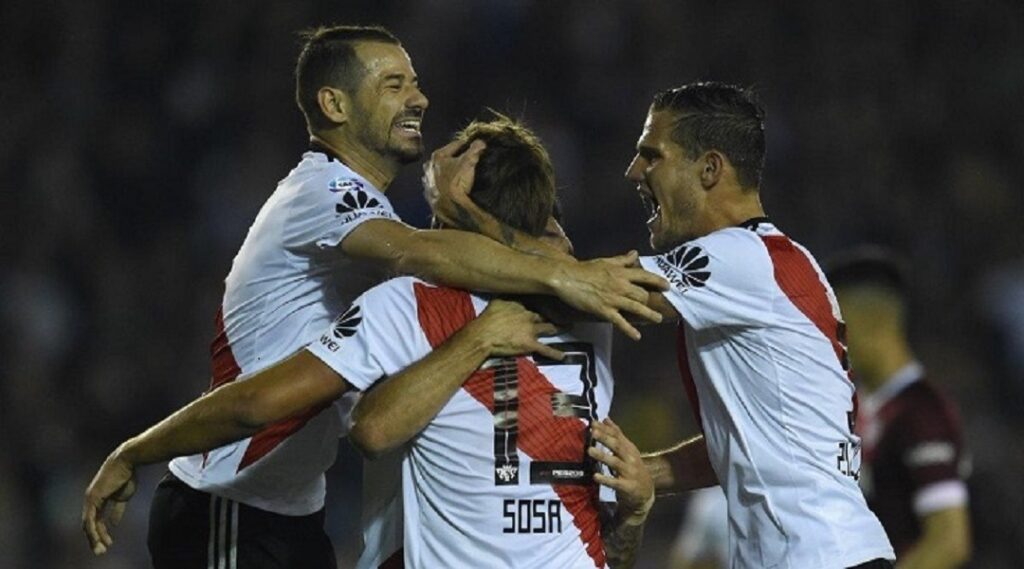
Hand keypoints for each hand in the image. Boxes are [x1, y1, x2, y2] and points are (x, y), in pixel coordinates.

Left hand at [82, 447, 137, 554]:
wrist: (127, 461)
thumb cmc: (127, 476)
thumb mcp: (123, 497)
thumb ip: (117, 510)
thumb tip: (114, 523)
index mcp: (98, 500)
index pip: (96, 520)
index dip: (101, 532)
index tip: (108, 543)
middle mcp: (91, 500)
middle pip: (90, 524)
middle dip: (96, 539)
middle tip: (102, 551)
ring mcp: (90, 499)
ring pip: (88, 524)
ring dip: (94, 538)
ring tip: (101, 549)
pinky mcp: (92, 498)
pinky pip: (90, 519)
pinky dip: (93, 530)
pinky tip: (98, 538)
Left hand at [422, 138, 486, 227]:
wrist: (448, 206)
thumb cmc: (457, 181)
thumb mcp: (469, 162)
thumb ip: (475, 149)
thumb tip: (481, 142)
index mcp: (438, 156)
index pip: (456, 144)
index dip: (467, 145)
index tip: (475, 147)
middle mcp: (429, 166)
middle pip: (446, 158)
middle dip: (456, 158)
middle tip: (467, 161)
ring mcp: (427, 181)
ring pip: (440, 171)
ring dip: (448, 171)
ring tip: (459, 175)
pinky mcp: (428, 193)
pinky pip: (438, 185)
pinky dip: (443, 184)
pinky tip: (450, 187)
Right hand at [468, 299, 563, 360]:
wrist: (484, 335)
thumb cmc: (487, 319)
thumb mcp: (496, 302)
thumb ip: (506, 299)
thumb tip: (510, 294)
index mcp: (521, 306)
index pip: (535, 303)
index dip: (542, 304)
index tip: (550, 302)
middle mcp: (529, 316)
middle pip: (545, 315)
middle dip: (555, 314)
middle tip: (564, 313)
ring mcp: (531, 331)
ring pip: (549, 328)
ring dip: (559, 328)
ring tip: (568, 327)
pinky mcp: (530, 344)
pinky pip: (545, 349)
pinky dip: (555, 353)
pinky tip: (563, 356)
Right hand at [553, 251, 667, 339]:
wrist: (567, 278)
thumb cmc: (585, 269)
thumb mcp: (606, 261)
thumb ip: (622, 260)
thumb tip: (635, 253)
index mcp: (621, 272)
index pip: (645, 276)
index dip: (658, 281)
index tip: (667, 286)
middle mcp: (621, 285)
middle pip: (643, 294)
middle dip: (650, 300)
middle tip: (656, 306)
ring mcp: (614, 299)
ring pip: (637, 308)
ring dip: (649, 314)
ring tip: (658, 319)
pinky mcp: (605, 310)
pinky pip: (620, 322)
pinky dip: (630, 330)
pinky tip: (637, 337)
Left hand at [589, 418, 654, 521]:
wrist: (646, 492)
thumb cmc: (632, 468)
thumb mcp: (627, 450)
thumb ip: (617, 435)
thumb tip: (605, 419)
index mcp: (629, 449)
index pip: (617, 436)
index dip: (606, 429)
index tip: (594, 423)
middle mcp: (630, 459)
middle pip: (618, 447)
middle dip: (605, 439)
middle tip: (593, 432)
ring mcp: (629, 473)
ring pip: (615, 463)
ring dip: (603, 456)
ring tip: (590, 450)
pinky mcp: (627, 487)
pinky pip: (615, 483)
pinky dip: (605, 479)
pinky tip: (595, 476)